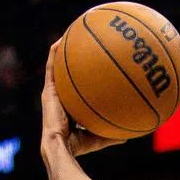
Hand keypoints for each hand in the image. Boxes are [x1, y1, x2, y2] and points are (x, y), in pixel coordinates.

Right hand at [41, 40, 124, 157]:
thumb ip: (112, 135)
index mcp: (69, 106)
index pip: (74, 89)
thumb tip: (131, 136)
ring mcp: (52, 92)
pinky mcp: (48, 89)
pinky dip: (54, 52)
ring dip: (61, 50)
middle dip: (71, 59)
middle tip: (81, 45)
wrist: (60, 146)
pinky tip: (61, 40)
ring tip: (68, 34)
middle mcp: (60, 97)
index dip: (80, 78)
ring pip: (56, 66)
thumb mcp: (99, 138)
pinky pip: (51, 66)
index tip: (90, 67)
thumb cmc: (78, 146)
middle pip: (66, 74)